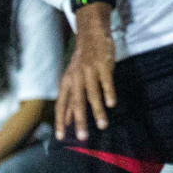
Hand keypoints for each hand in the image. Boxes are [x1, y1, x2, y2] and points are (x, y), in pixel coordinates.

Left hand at [55, 5, 115, 142]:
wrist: (91, 35)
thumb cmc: (82, 63)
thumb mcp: (73, 81)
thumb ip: (70, 101)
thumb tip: (66, 122)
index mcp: (67, 83)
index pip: (61, 105)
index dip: (60, 121)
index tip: (61, 138)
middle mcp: (76, 78)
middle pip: (77, 102)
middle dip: (79, 121)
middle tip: (82, 137)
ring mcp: (89, 72)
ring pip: (92, 94)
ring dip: (97, 111)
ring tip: (103, 126)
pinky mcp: (102, 66)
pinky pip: (106, 81)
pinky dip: (108, 92)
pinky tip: (111, 105)